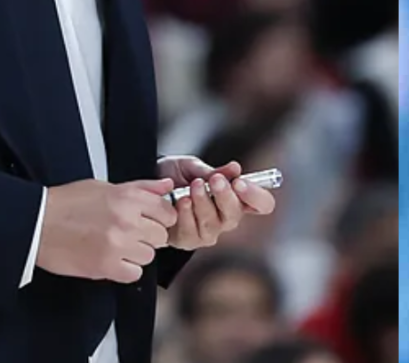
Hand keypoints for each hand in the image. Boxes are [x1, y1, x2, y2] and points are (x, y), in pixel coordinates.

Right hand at [34, 177, 176, 282]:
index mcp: (127, 198)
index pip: (167, 212)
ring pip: (149, 256)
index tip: (152, 220)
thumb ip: (141, 187)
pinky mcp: (106, 266)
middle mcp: (126, 221)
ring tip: (117, 245)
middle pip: (161, 236)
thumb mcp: (105, 186)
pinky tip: (112, 259)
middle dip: (148, 236)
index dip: (160, 218)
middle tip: (130, 233)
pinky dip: (125, 269)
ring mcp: (117, 245)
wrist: (37, 224)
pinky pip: (134, 273)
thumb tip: (166, 187)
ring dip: (136, 253)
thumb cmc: (66, 204)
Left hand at [157, 156, 276, 250]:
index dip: (256, 196)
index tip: (241, 182)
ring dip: (203, 202)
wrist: (146, 188)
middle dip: (225, 196)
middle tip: (215, 180)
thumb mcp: (192, 167)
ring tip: (193, 186)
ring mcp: (208, 232)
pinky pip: (191, 231)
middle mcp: (226, 219)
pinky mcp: (188, 241)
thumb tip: (235, 168)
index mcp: (235, 199)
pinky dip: (186, 214)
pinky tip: (181, 202)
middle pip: (236, 215)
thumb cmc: (174, 176)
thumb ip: (213, 171)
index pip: (262, 204)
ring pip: (213, 223)